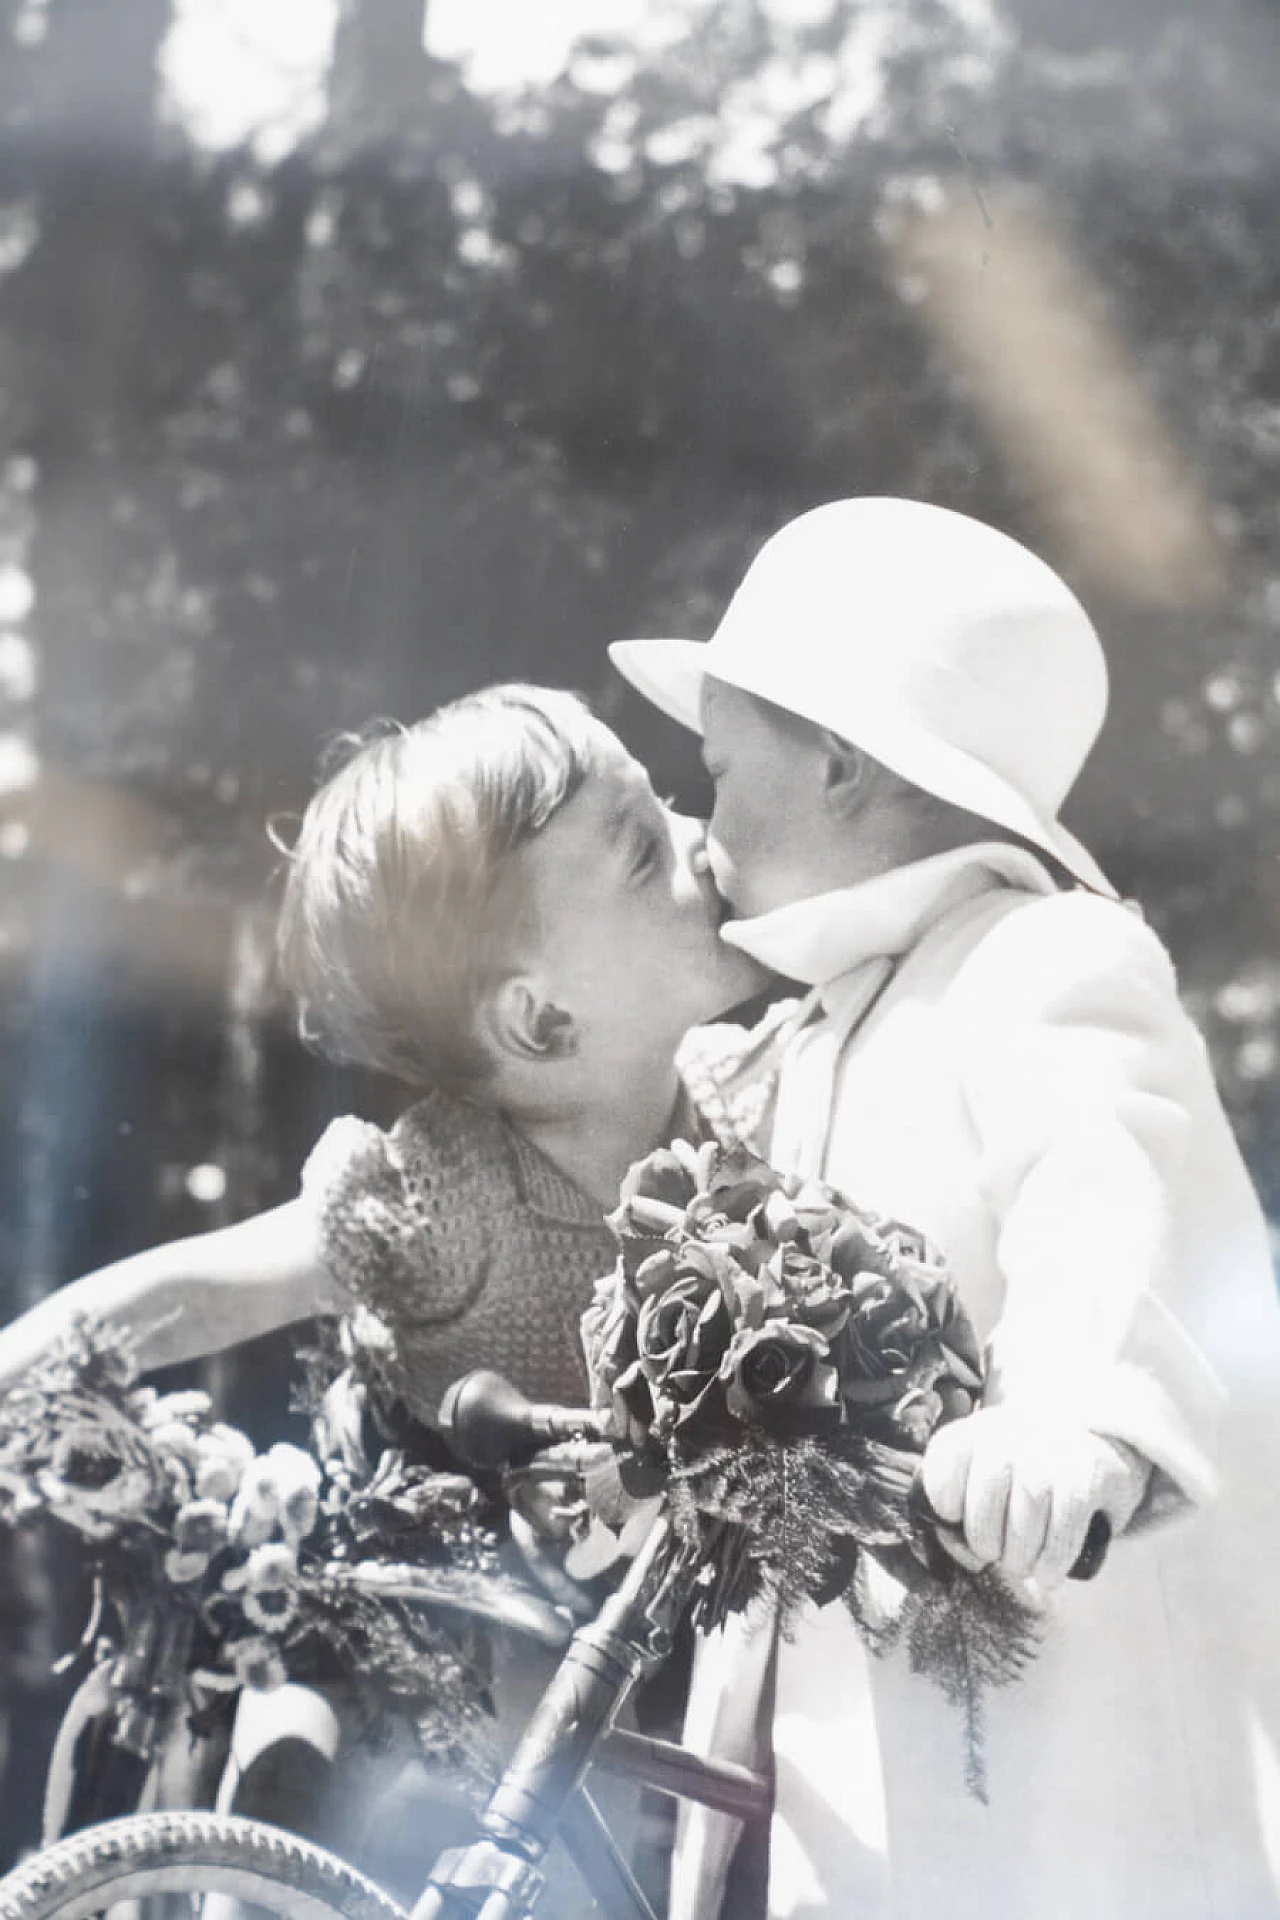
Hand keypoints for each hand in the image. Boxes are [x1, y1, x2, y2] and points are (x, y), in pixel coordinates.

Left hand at [921, 1408, 1149, 1587]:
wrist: (1090, 1453)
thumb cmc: (1023, 1479)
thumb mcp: (986, 1480)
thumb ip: (962, 1516)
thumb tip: (968, 1557)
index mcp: (977, 1431)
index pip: (946, 1460)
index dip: (945, 1502)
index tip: (958, 1521)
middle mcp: (1014, 1431)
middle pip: (987, 1492)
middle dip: (986, 1541)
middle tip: (996, 1555)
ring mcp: (1055, 1449)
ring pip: (1027, 1512)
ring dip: (1020, 1556)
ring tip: (1023, 1566)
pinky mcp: (1090, 1474)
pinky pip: (1065, 1526)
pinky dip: (1053, 1560)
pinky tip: (1048, 1573)